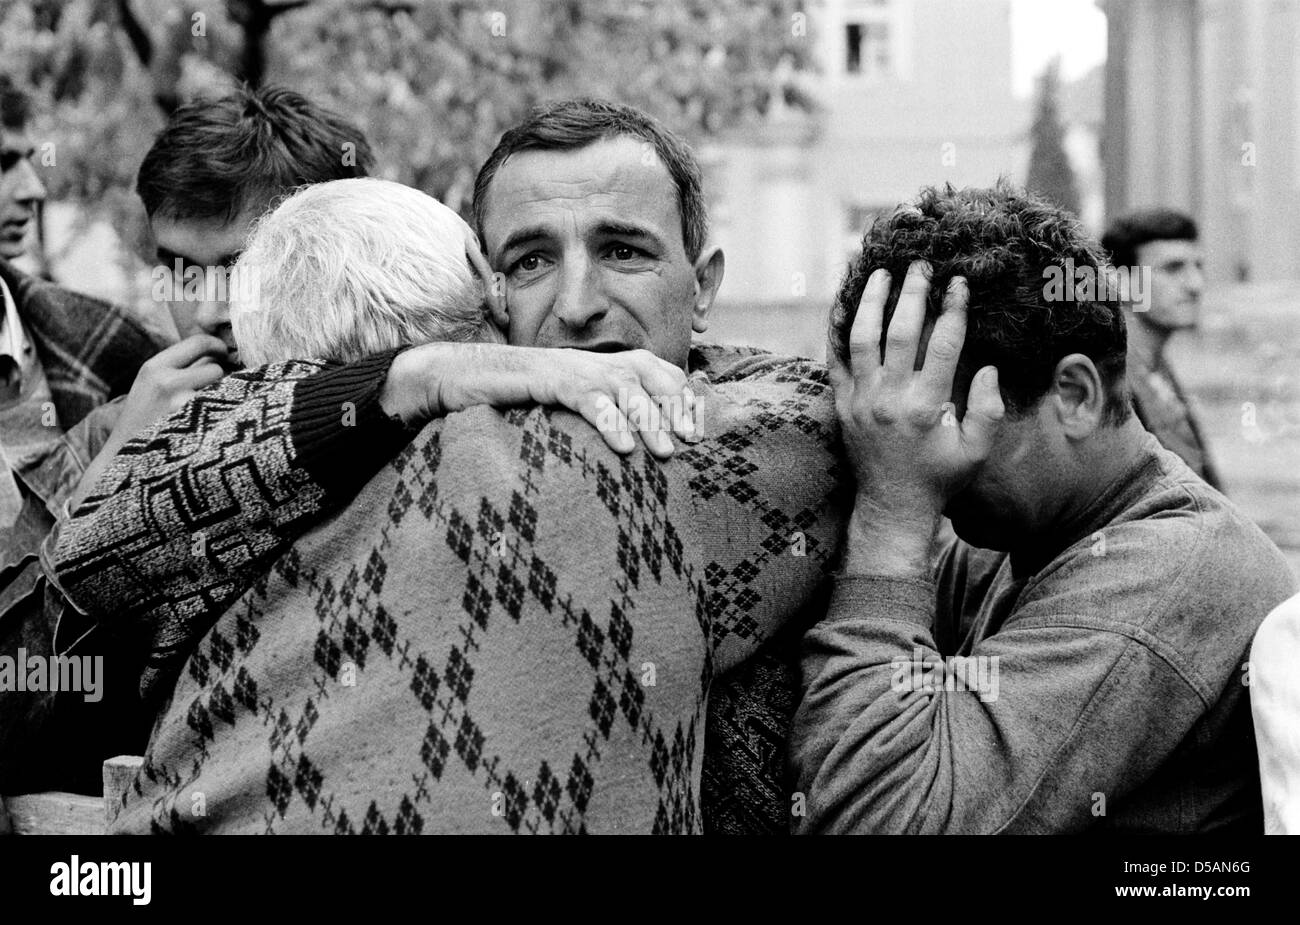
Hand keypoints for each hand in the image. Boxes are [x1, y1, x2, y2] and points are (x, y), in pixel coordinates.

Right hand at [109, 335, 228, 446]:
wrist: (124, 465)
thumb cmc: (145, 424)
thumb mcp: (150, 387)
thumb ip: (179, 367)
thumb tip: (221, 351)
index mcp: (153, 368)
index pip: (199, 342)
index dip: (218, 347)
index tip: (224, 355)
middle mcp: (165, 381)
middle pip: (215, 367)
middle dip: (218, 379)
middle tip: (210, 393)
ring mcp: (180, 404)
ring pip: (221, 389)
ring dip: (220, 398)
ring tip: (204, 414)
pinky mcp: (194, 426)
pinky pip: (222, 411)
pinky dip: (221, 418)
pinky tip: (208, 429)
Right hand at [383, 343, 696, 458]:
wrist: (460, 378)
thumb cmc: (515, 400)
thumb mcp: (566, 409)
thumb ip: (599, 417)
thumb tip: (635, 449)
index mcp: (603, 366)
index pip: (658, 372)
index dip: (682, 397)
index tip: (699, 429)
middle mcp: (592, 361)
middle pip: (650, 375)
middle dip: (675, 406)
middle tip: (690, 440)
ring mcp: (569, 367)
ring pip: (623, 386)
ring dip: (649, 419)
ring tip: (664, 452)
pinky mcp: (546, 379)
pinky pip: (586, 396)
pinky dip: (608, 420)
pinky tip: (624, 447)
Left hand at [831, 262, 1003, 569]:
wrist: (892, 508)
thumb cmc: (939, 479)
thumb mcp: (976, 452)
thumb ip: (988, 410)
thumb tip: (989, 367)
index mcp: (926, 406)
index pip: (943, 344)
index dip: (953, 308)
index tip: (959, 282)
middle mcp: (889, 398)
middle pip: (900, 331)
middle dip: (912, 292)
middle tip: (921, 263)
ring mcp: (860, 400)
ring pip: (861, 338)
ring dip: (871, 301)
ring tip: (881, 273)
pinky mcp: (841, 404)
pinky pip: (834, 359)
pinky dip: (836, 330)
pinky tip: (843, 304)